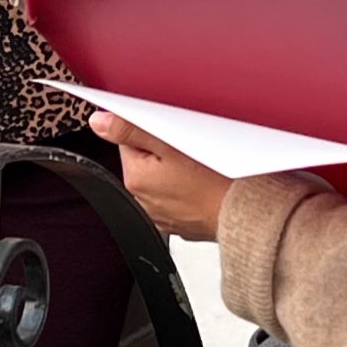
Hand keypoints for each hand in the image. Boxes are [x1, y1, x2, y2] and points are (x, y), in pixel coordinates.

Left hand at [91, 112, 233, 242]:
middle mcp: (143, 202)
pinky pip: (177, 198)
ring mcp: (161, 215)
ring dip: (175, 171)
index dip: (151, 130)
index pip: (129, 141)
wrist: (246, 213)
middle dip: (163, 151)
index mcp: (135, 179)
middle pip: (145, 161)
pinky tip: (203, 186)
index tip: (171, 133)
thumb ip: (131, 130)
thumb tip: (100, 122)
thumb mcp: (171, 144)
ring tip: (199, 169)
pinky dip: (187, 190)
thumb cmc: (217, 181)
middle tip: (190, 149)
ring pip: (162, 180)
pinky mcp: (180, 223)